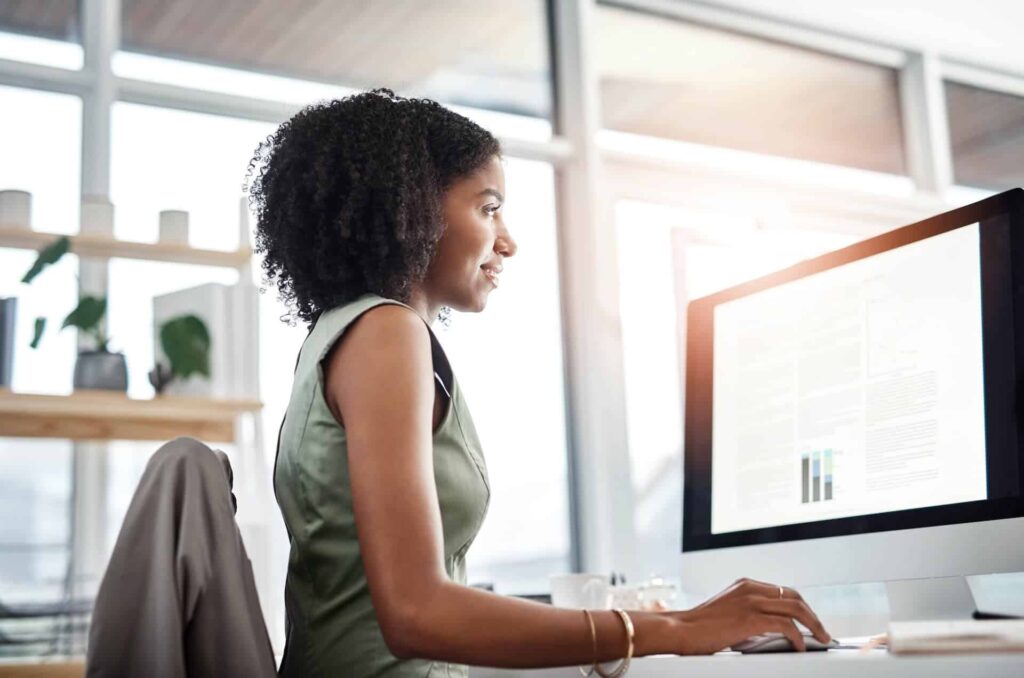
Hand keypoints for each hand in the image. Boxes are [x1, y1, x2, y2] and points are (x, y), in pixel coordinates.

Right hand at [658, 578, 831, 654]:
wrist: (681, 629)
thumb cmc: (701, 626)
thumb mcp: (728, 611)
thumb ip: (749, 612)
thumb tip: (772, 629)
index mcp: (745, 585)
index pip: (784, 591)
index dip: (802, 606)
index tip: (810, 620)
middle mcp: (751, 588)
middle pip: (795, 597)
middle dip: (812, 615)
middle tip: (822, 631)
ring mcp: (751, 601)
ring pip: (796, 608)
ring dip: (813, 625)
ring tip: (820, 639)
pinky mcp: (750, 618)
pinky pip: (785, 625)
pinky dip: (798, 636)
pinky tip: (799, 646)